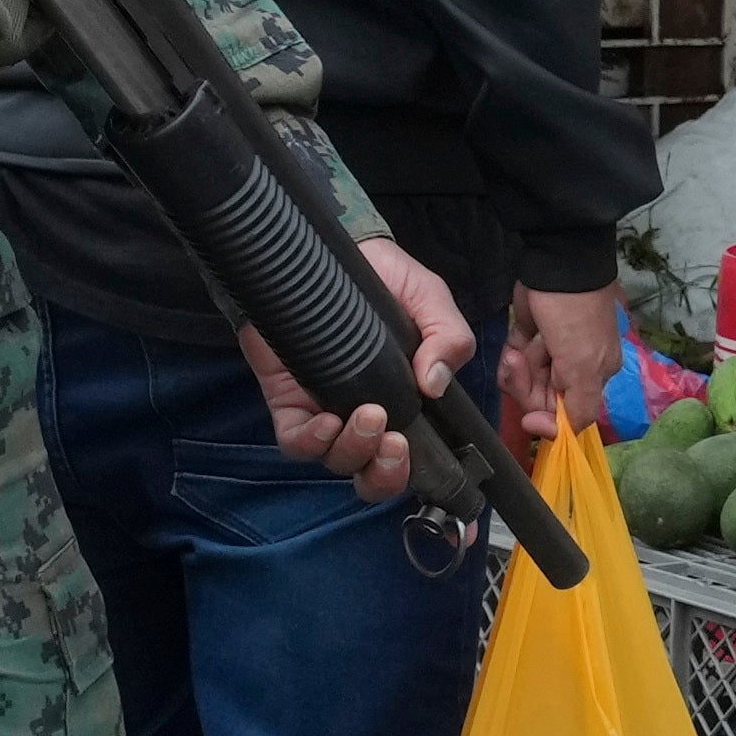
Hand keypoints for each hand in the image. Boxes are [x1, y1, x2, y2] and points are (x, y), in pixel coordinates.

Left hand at [239, 237, 474, 504]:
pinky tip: (327, 420)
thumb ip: (448, 338)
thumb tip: (434, 385)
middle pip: (372, 476)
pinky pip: (296, 441)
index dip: (426, 479)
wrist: (334, 252)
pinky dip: (313, 440)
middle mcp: (364, 417)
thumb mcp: (431, 301)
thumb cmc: (386, 280)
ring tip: (370, 415)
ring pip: (337, 461)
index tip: (442, 484)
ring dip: (356, 450)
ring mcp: (324, 412)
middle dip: (386, 475)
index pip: (417, 458)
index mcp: (405, 404)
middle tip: (396, 445)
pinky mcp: (287, 401)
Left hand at [497, 285, 628, 447]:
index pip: (570, 413)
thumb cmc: (574, 315)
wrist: (557, 263)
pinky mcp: (532, 333)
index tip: (530, 419)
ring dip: (518, 373)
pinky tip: (509, 352)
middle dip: (528, 389)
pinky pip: (517, 361)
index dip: (548, 420)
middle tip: (520, 367)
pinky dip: (510, 362)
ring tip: (514, 353)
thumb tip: (571, 435)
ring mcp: (552, 349)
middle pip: (545, 398)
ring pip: (529, 380)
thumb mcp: (583, 364)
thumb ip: (580, 405)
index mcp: (596, 374)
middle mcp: (576, 366)